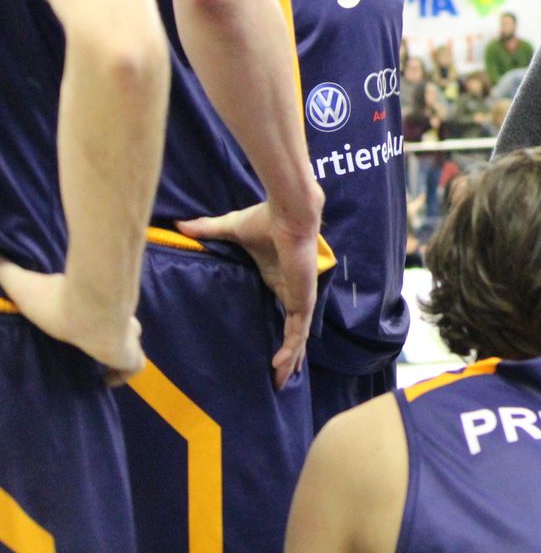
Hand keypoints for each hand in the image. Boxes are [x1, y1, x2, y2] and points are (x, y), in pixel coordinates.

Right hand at [0, 262, 143, 384]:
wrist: (90, 306)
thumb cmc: (58, 300)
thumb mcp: (24, 285)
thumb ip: (7, 271)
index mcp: (88, 304)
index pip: (94, 307)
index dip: (89, 313)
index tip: (76, 323)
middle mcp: (111, 316)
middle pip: (117, 320)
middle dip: (109, 329)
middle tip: (90, 343)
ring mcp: (124, 335)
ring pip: (130, 339)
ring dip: (118, 349)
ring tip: (100, 363)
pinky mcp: (130, 354)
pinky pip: (133, 367)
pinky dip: (123, 374)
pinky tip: (107, 381)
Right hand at [177, 196, 323, 390]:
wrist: (287, 214)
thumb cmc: (264, 220)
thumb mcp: (230, 231)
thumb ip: (208, 230)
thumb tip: (180, 224)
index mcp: (278, 281)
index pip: (283, 315)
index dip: (282, 335)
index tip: (275, 353)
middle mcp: (291, 293)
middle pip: (292, 334)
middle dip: (289, 357)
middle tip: (280, 381)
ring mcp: (299, 297)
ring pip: (297, 337)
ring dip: (289, 360)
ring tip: (280, 384)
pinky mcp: (302, 297)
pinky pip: (297, 330)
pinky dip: (289, 348)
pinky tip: (280, 366)